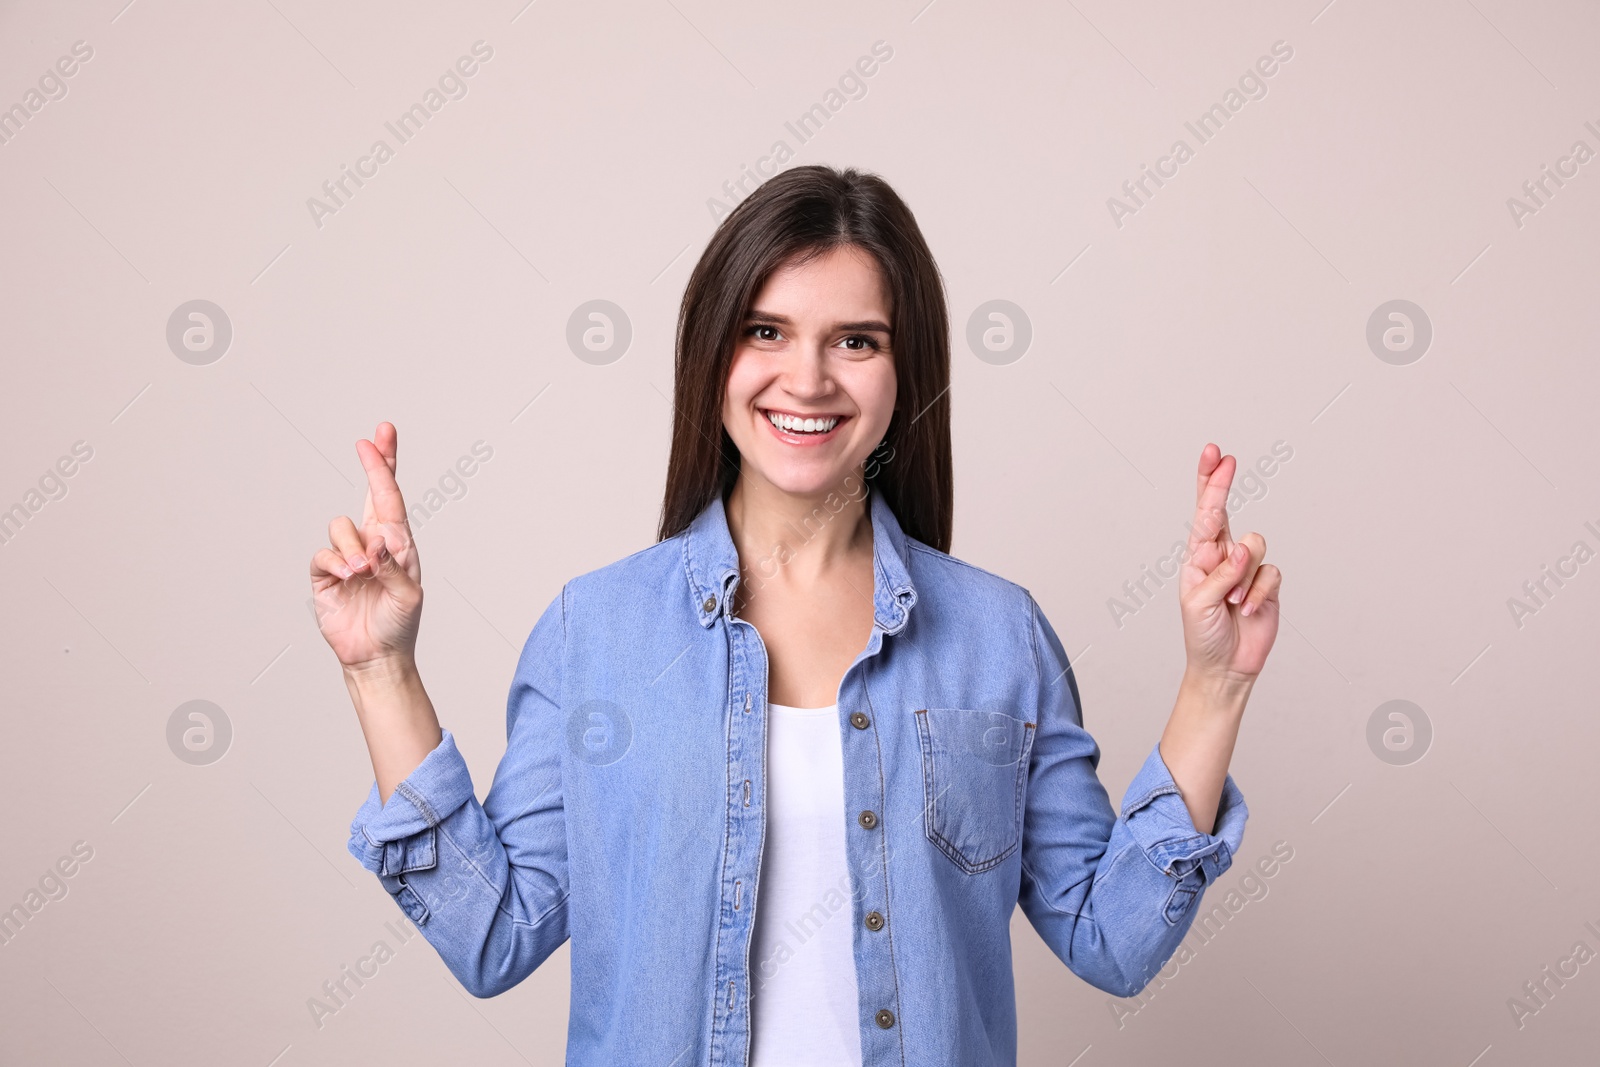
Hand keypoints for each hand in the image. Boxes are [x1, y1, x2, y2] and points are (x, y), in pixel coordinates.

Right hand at [309, 422, 424, 671]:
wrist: (376, 654)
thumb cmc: (399, 624)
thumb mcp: (408, 595)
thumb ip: (394, 566)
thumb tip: (379, 540)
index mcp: (398, 543)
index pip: (391, 498)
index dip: (385, 466)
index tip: (381, 436)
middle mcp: (373, 543)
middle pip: (370, 494)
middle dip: (374, 465)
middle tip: (371, 440)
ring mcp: (348, 556)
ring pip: (341, 527)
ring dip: (352, 547)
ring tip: (365, 573)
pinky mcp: (325, 574)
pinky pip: (322, 554)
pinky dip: (335, 563)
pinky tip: (347, 578)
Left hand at [1178, 443, 1280, 681]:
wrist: (1225, 666)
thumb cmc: (1202, 634)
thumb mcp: (1198, 602)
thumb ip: (1220, 572)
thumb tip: (1241, 547)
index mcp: (1198, 556)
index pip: (1203, 514)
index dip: (1210, 483)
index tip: (1214, 455)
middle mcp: (1222, 556)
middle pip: (1225, 511)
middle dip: (1222, 484)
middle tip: (1225, 458)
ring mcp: (1246, 568)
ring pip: (1255, 544)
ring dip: (1243, 574)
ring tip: (1231, 600)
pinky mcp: (1267, 584)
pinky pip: (1271, 573)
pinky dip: (1258, 592)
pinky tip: (1246, 610)